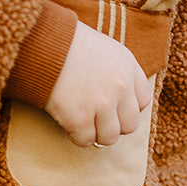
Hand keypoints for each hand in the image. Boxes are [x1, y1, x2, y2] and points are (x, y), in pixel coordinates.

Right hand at [45, 21, 151, 147]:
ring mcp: (101, 103)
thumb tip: (118, 100)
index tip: (112, 109)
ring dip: (95, 135)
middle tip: (96, 121)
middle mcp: (120, 86)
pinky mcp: (80, 118)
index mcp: (128, 67)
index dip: (127, 109)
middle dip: (113, 126)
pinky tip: (68, 124)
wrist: (43, 44)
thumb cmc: (68, 44)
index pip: (143, 102)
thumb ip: (117, 72)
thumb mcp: (104, 49)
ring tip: (82, 124)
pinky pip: (85, 141)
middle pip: (129, 125)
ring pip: (109, 138)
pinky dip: (76, 137)